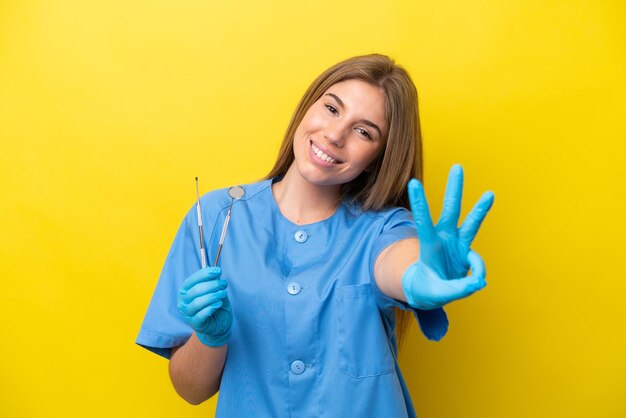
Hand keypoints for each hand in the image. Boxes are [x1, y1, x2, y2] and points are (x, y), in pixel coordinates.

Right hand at [177, 267, 231, 346]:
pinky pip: (201, 315)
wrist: (218, 324)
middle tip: (224, 284)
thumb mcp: (215, 291)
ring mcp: (187, 314)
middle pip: (196, 290)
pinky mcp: (194, 324)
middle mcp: (183, 302)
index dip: (205, 274)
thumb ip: (213, 282)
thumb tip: (215, 272)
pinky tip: (218, 304)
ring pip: (198, 302)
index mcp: (185, 291)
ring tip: (223, 294)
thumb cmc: (214, 305)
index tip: (218, 271)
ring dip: (212, 296)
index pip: (192, 280)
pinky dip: (210, 308)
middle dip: (212, 285)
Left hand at [402, 165, 494, 309]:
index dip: (420, 202)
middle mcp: (444, 238)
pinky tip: (473, 283)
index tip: (413, 182)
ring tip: (490, 194)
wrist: (430, 292)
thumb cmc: (427, 290)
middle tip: (457, 167)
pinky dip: (478, 273)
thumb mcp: (436, 293)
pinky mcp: (467, 252)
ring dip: (480, 208)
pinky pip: (478, 263)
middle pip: (450, 210)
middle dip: (454, 189)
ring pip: (471, 223)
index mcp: (428, 244)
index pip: (423, 220)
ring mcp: (457, 243)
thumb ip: (457, 288)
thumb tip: (479, 281)